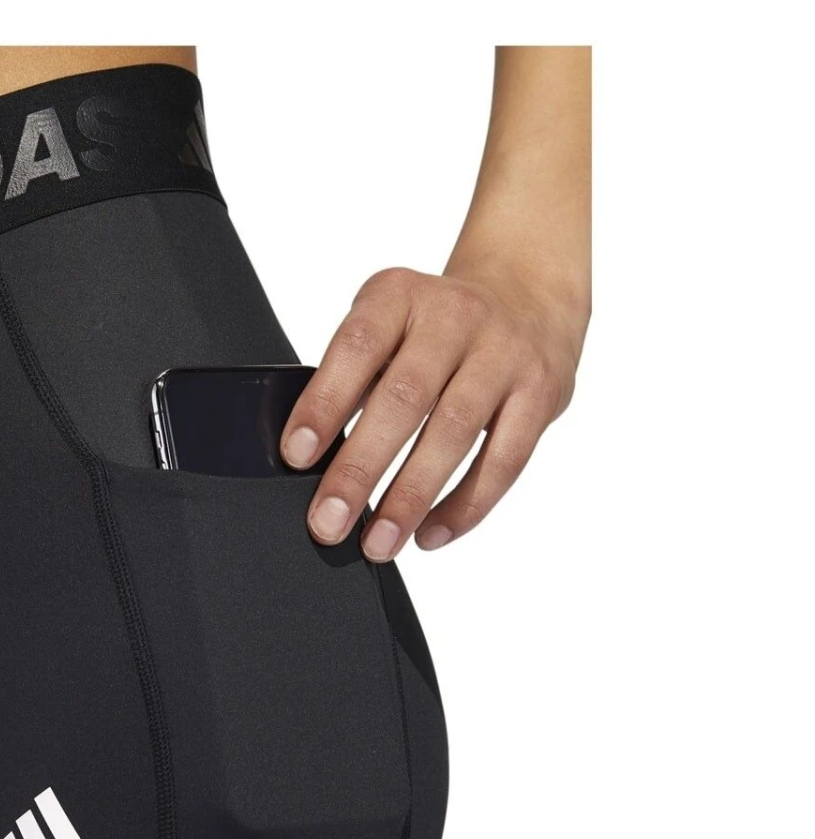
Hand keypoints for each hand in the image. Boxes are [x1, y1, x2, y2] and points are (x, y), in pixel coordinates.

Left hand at [280, 265, 582, 559]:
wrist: (528, 294)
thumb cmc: (432, 328)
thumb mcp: (388, 323)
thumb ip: (354, 377)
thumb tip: (311, 461)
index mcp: (400, 295)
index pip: (356, 348)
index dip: (324, 403)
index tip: (297, 456)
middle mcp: (455, 317)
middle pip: (404, 399)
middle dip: (360, 469)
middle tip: (328, 521)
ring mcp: (504, 354)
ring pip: (454, 433)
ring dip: (410, 497)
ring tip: (378, 544)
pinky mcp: (542, 393)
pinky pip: (504, 461)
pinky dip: (464, 506)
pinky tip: (429, 535)